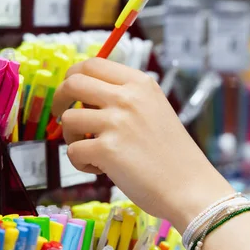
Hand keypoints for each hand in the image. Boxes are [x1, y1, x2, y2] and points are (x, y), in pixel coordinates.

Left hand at [52, 58, 233, 231]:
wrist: (189, 186)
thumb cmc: (174, 155)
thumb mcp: (156, 110)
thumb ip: (127, 99)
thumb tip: (86, 98)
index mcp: (140, 84)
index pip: (94, 63)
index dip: (74, 76)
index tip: (71, 92)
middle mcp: (127, 97)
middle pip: (73, 82)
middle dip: (60, 99)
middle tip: (62, 116)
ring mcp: (116, 122)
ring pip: (69, 119)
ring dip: (71, 136)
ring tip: (91, 150)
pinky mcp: (107, 150)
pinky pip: (73, 150)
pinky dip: (81, 162)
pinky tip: (101, 169)